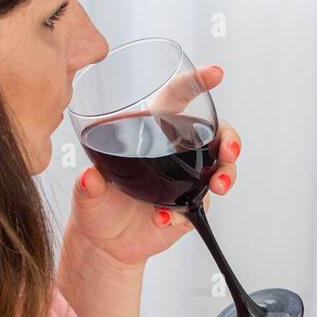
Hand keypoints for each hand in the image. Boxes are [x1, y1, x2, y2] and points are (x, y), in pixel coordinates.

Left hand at [66, 64, 241, 268]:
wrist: (106, 243)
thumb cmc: (97, 206)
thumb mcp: (87, 192)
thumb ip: (89, 185)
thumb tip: (89, 177)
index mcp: (152, 131)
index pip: (179, 98)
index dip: (198, 83)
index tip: (216, 73)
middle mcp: (175, 152)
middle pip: (214, 134)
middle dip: (229, 139)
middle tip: (229, 151)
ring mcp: (187, 180)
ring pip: (220, 169)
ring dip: (225, 175)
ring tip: (216, 187)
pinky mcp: (190, 207)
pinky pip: (201, 206)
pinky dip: (185, 214)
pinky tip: (164, 219)